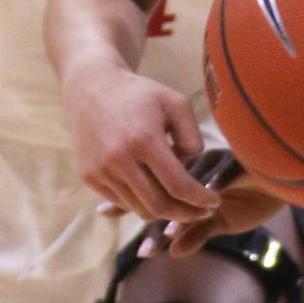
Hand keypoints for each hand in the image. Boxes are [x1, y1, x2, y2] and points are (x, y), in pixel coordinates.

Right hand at [69, 68, 219, 223]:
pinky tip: (154, 192)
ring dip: (164, 212)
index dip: (200, 199)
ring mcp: (100, 170)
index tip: (214, 202)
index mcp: (144, 139)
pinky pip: (121, 202)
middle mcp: (119, 159)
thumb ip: (192, 136)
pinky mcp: (89, 177)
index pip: (177, 184)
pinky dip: (141, 203)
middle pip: (159, 205)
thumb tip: (189, 165)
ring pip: (140, 209)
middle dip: (186, 214)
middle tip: (202, 213)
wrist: (92, 88)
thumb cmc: (140, 95)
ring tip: (180, 203)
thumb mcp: (176, 103)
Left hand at [134, 151, 283, 258]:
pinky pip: (221, 179)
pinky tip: (195, 214)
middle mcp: (200, 169)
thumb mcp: (223, 222)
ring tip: (163, 237)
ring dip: (176, 213)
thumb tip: (174, 251)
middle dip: (147, 215)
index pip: (158, 191)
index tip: (103, 212)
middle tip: (126, 233)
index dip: (132, 200)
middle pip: (167, 190)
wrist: (292, 181)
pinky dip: (208, 195)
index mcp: (191, 178)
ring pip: (189, 187)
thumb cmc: (256, 197)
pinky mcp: (240, 166)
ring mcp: (218, 166)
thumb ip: (198, 233)